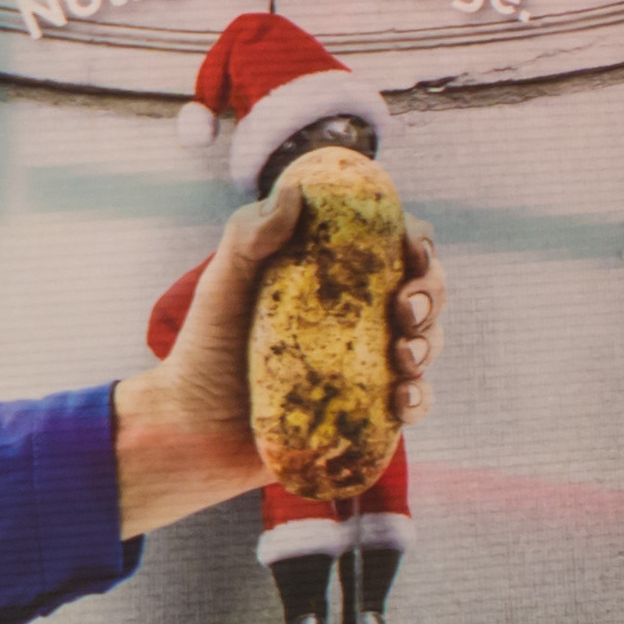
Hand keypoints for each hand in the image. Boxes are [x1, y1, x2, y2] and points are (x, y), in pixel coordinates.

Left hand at [108, 188, 432, 540]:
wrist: (193, 430)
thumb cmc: (205, 349)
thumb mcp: (223, 285)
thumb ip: (249, 236)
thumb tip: (293, 193)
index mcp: (332, 276)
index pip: (393, 245)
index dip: (418, 243)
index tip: (413, 251)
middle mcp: (356, 315)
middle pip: (422, 291)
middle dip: (431, 294)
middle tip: (405, 309)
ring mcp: (365, 363)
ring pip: (424, 343)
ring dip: (428, 344)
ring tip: (403, 356)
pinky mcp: (367, 411)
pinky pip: (412, 402)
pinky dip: (419, 398)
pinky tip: (402, 399)